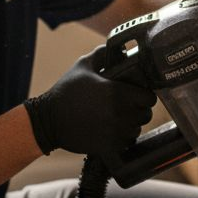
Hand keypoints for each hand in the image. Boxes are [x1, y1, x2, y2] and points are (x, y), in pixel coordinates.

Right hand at [23, 46, 155, 156]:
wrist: (48, 120)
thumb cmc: (66, 92)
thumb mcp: (82, 66)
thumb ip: (102, 55)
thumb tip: (117, 50)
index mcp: (118, 93)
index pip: (149, 98)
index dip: (145, 95)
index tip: (137, 94)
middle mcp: (120, 113)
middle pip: (145, 115)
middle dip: (138, 110)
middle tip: (127, 106)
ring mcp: (115, 132)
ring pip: (136, 129)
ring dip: (130, 124)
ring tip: (117, 118)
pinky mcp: (108, 147)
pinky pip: (125, 143)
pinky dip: (121, 138)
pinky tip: (110, 130)